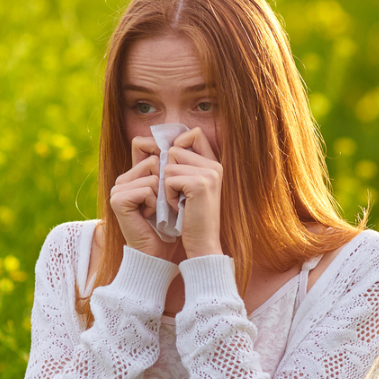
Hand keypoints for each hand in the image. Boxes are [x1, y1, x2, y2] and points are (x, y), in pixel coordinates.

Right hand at [108, 142, 176, 258]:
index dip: (162, 154)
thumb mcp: (172, 192)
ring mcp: (117, 189)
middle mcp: (122, 179)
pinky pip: (147, 188)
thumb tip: (181, 139)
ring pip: (153, 174)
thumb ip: (170, 167)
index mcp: (132, 174)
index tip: (172, 177)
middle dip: (166, 182)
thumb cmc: (169, 225)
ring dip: (163, 195)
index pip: (143, 144)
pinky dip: (155, 203)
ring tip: (157, 211)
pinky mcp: (118, 199)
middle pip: (154, 160)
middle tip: (164, 204)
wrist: (157, 253)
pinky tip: (150, 216)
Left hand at [160, 127, 224, 258]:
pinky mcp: (199, 184)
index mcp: (214, 164)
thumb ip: (183, 166)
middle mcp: (215, 165)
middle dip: (168, 171)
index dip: (178, 144)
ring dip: (167, 185)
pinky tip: (179, 207)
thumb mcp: (188, 188)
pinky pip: (169, 179)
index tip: (172, 166)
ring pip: (169, 164)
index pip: (194, 134)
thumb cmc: (191, 219)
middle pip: (175, 148)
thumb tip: (163, 144)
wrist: (203, 245)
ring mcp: (209, 173)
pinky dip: (168, 195)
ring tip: (179, 202)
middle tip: (178, 193)